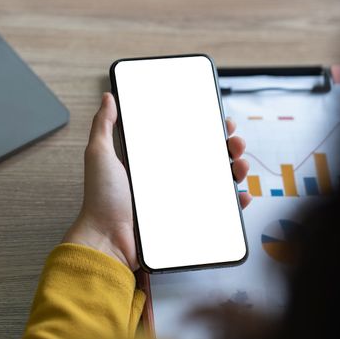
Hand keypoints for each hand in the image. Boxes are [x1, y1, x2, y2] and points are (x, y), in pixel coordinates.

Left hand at [63, 92, 250, 269]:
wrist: (107, 240)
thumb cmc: (101, 199)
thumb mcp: (99, 155)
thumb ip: (102, 125)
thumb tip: (108, 98)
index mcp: (154, 161)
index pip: (186, 138)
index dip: (206, 128)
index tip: (220, 120)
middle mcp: (169, 177)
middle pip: (207, 157)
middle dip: (228, 146)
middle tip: (234, 142)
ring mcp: (180, 199)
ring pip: (217, 180)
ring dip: (236, 169)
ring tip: (240, 164)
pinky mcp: (187, 220)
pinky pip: (217, 210)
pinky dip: (233, 203)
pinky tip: (240, 195)